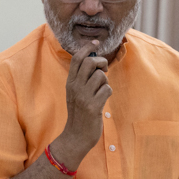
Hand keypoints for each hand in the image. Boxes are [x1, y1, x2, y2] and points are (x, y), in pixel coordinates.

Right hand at [54, 41, 110, 164]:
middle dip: (100, 62)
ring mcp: (83, 96)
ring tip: (101, 90)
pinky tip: (103, 100)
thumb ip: (81, 78)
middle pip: (89, 62)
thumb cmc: (79, 112)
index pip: (77, 58)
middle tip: (103, 69)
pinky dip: (108, 93)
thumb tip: (95, 60)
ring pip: (100, 76)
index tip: (96, 42)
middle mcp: (75, 87)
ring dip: (105, 81)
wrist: (76, 136)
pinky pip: (107, 89)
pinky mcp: (93, 106)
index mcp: (70, 82)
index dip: (87, 47)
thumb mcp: (75, 93)